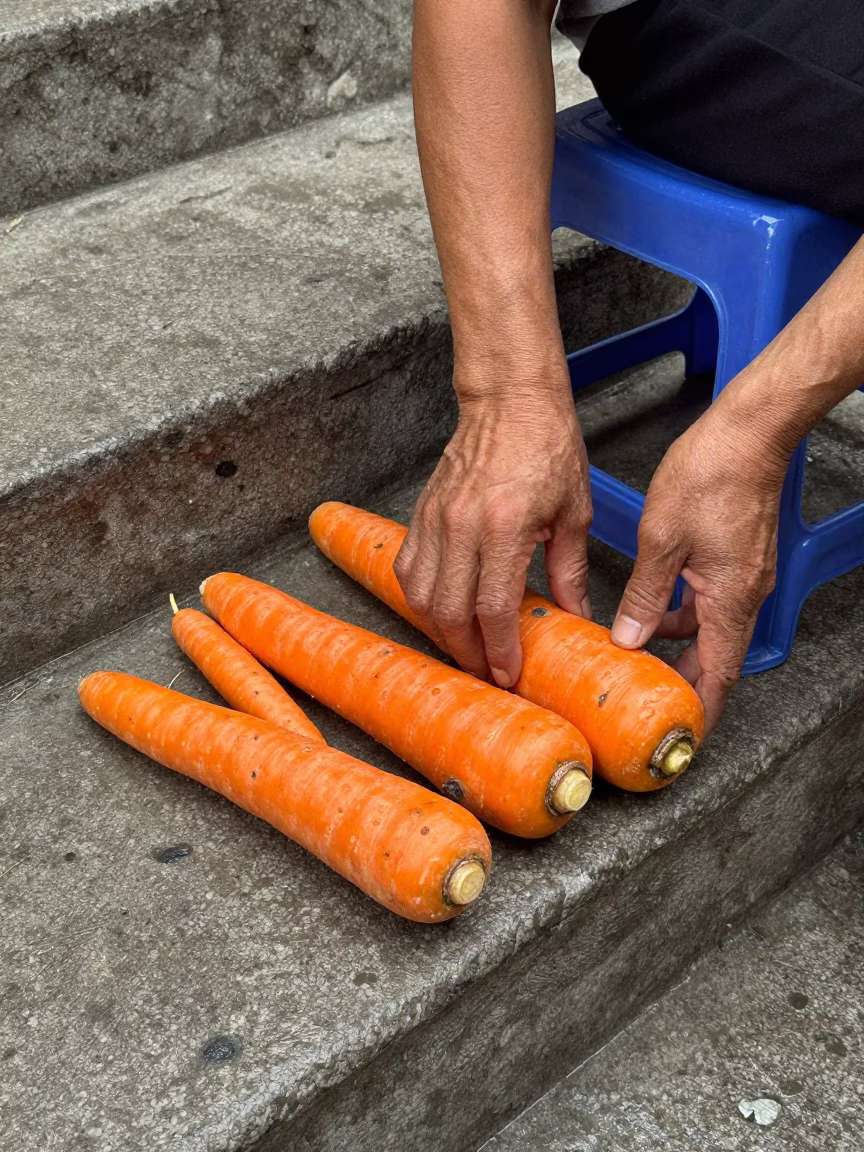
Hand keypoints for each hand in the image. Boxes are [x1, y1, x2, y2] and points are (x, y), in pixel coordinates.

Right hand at [394, 381, 592, 686]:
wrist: (511, 400)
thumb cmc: (546, 446)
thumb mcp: (573, 511)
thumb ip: (569, 570)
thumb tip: (574, 615)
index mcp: (504, 525)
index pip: (492, 607)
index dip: (498, 648)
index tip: (507, 671)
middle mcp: (462, 524)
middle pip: (449, 611)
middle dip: (467, 650)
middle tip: (486, 668)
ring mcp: (436, 518)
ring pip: (421, 595)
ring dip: (440, 629)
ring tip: (464, 644)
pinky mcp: (422, 511)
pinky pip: (407, 567)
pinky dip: (420, 597)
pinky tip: (439, 608)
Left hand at [610, 397, 788, 732]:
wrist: (749, 431)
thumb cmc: (712, 474)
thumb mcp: (661, 541)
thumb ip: (644, 596)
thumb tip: (627, 637)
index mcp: (730, 601)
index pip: (719, 675)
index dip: (700, 708)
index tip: (681, 730)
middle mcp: (744, 594)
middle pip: (717, 656)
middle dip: (686, 681)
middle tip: (652, 699)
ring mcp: (744, 575)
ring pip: (711, 627)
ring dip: (680, 645)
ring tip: (640, 656)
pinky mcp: (738, 556)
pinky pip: (711, 600)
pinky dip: (683, 612)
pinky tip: (653, 606)